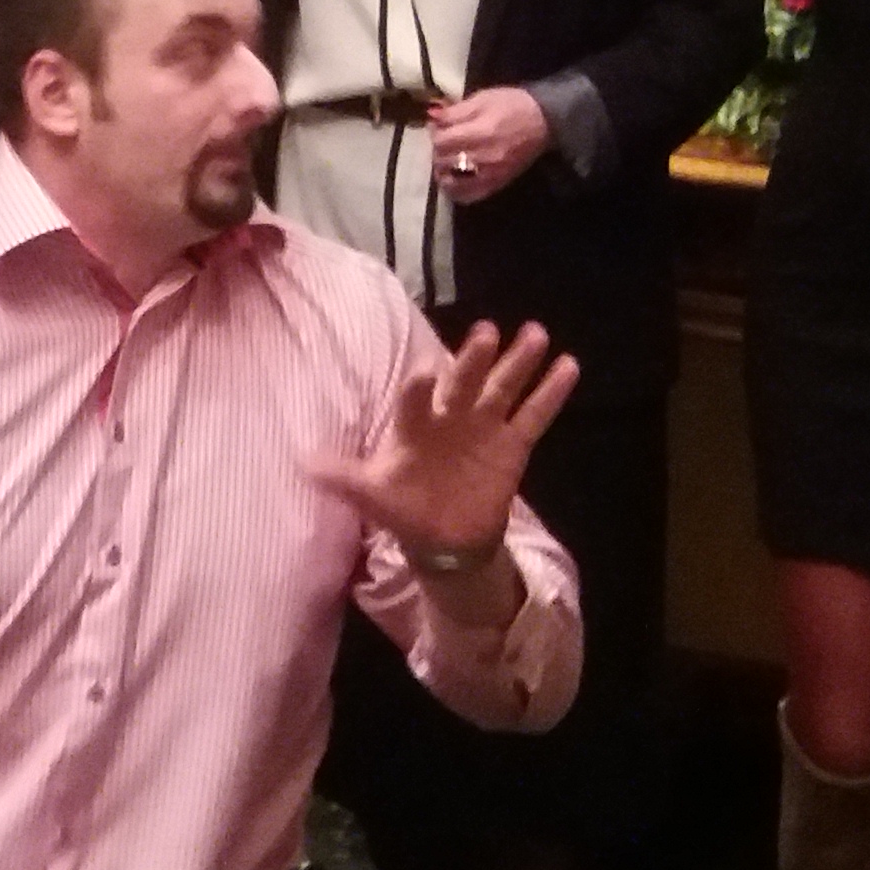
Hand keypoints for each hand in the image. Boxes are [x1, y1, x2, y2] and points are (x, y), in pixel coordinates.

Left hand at [320, 320, 577, 567]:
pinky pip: (534, 415)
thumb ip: (342, 476)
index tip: (426, 372)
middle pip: (464, 381)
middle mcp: (451, 416)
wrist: (444, 538)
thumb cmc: (404, 507)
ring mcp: (485, 427)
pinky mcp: (513, 445)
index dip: (421, 387)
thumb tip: (301, 463)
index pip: (417, 399)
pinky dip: (551, 392)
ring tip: (536, 333)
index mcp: (415, 425)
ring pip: (503, 387)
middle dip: (474, 359)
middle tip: (487, 331)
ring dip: (518, 362)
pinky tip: (569, 365)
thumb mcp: (371, 494)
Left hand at [425, 87, 550, 202]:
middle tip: (444, 140)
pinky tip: (454, 178)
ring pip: (450, 181)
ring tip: (447, 158)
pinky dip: (454, 190)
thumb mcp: (483, 99)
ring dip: (442, 170)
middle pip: (443, 160)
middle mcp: (484, 157)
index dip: (435, 132)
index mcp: (481, 132)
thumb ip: (455, 111)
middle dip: (437, 149)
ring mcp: (490, 175)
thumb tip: (432, 117)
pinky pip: (467, 196)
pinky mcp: (496, 185)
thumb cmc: (512, 105)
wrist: (543, 122)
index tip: (439, 126)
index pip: (442, 141)